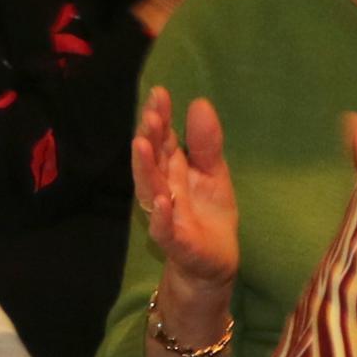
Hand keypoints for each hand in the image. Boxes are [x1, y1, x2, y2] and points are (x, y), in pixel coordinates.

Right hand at [129, 86, 240, 300]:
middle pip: (152, 159)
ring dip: (145, 168)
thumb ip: (206, 142)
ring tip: (142, 145)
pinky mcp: (175, 241)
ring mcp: (165, 215)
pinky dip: (162, 214)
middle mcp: (163, 187)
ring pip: (149, 189)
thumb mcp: (214, 172)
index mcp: (172, 168)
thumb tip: (199, 103)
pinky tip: (163, 199)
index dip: (159, 117)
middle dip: (149, 137)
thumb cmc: (209, 215)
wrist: (214, 263)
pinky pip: (163, 228)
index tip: (159, 93)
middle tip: (150, 115)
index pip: (162, 138)